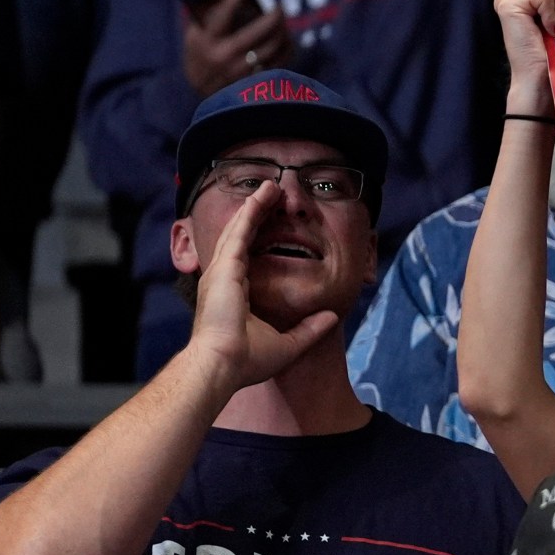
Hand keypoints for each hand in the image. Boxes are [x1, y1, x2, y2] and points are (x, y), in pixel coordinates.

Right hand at [181, 0, 291, 96]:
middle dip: (272, 16)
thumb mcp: (194, 37)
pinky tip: (285, 38)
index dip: (231, 3)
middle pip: (257, 32)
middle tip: (278, 7)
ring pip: (273, 46)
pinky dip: (286, 47)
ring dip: (282, 30)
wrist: (204, 93)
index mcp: (207, 42)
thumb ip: (207, 18)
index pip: (221, 19)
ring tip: (282, 21)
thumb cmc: (199, 57)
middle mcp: (225, 55)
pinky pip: (281, 60)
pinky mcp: (257, 80)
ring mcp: (243, 70)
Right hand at [183, 182, 341, 390]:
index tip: (274, 223)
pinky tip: (263, 196)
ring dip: (255, 206)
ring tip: (270, 187)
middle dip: (256, 214)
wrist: (223, 366)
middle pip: (242, 236)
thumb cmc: (246, 362)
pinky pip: (241, 231)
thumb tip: (331, 317)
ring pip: (240, 228)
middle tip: (272, 195)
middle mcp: (224, 279)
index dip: (259, 238)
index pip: (248, 256)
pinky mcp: (226, 267)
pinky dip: (252, 211)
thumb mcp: (288, 344)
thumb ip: (310, 329)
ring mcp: (222, 271)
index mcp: (234, 294)